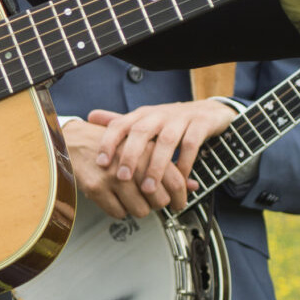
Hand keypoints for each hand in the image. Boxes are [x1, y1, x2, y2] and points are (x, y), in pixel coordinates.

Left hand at [71, 98, 237, 217]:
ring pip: (166, 141)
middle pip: (141, 132)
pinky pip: (191, 144)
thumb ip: (120, 122)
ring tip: (148, 188)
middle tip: (122, 178)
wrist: (210, 111)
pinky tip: (179, 179)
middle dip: (130, 156)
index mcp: (142, 115)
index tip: (100, 163)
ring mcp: (180, 118)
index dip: (108, 142)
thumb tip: (89, 117)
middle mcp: (159, 114)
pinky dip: (184, 163)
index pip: (120, 124)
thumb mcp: (145, 120)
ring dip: (156, 166)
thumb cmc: (171, 121)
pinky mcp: (201, 124)